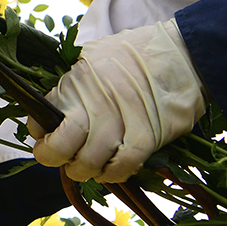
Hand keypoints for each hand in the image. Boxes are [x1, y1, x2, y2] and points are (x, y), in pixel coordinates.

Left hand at [27, 20, 206, 181]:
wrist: (185, 51)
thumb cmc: (140, 53)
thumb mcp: (97, 55)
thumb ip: (78, 81)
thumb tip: (58, 107)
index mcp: (79, 79)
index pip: (44, 114)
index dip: (41, 134)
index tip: (45, 140)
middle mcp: (95, 99)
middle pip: (61, 145)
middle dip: (55, 159)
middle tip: (64, 161)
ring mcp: (121, 117)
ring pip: (90, 160)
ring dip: (85, 171)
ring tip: (89, 168)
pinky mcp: (148, 133)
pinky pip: (123, 165)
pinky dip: (115, 173)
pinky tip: (112, 170)